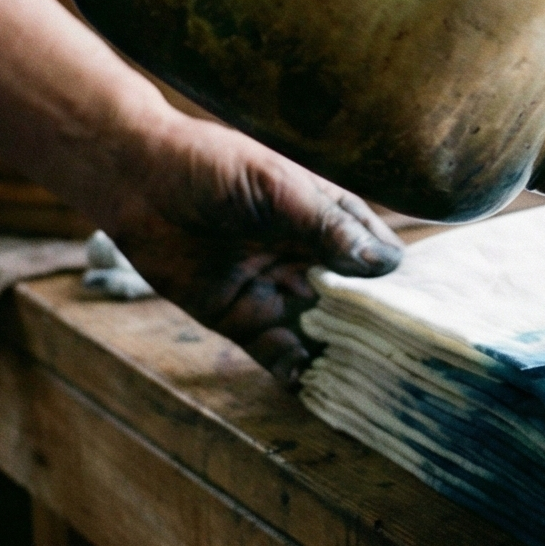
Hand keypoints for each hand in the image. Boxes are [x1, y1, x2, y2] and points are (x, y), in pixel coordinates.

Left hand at [97, 110, 403, 386]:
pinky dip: (294, 368)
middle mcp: (309, 258)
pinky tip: (307, 379)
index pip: (377, 254)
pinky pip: (276, 351)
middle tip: (389, 353)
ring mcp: (276, 289)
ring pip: (320, 329)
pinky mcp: (240, 318)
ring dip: (338, 351)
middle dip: (370, 325)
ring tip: (358, 376)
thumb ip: (326, 225)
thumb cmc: (212, 167)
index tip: (408, 308)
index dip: (392, 281)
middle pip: (354, 299)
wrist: (136, 180)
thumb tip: (381, 263)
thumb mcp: (277, 187)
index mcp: (328, 218)